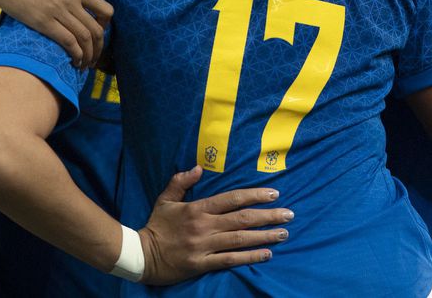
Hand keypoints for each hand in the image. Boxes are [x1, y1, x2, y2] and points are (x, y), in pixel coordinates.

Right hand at [0, 0, 112, 68]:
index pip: (105, 10)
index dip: (106, 27)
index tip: (98, 36)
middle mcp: (71, 0)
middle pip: (96, 30)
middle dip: (99, 48)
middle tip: (94, 59)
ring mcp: (57, 11)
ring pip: (84, 38)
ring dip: (88, 56)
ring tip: (84, 65)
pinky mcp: (42, 21)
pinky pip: (67, 42)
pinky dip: (75, 55)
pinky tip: (73, 61)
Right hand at [138, 166, 290, 284]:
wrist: (142, 255)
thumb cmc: (156, 226)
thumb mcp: (165, 199)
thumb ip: (181, 182)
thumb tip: (197, 167)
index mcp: (197, 209)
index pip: (231, 199)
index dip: (254, 195)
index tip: (274, 194)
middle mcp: (204, 226)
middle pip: (242, 219)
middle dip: (268, 216)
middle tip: (289, 214)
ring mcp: (204, 246)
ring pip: (240, 239)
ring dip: (264, 236)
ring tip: (283, 233)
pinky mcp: (202, 264)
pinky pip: (230, 260)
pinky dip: (249, 257)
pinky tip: (266, 254)